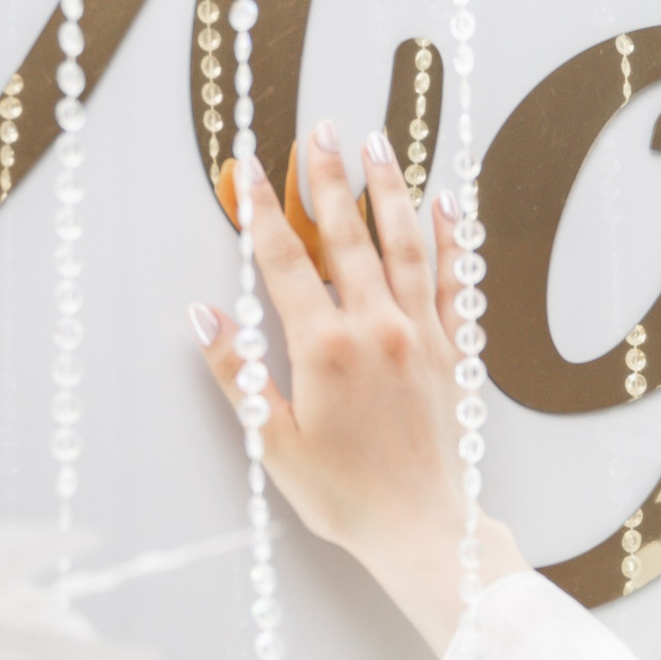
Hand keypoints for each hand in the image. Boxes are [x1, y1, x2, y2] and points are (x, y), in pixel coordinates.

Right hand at [189, 125, 526, 653]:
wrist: (423, 531)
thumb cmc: (345, 496)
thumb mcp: (273, 442)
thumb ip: (238, 372)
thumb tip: (204, 313)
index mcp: (326, 347)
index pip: (285, 261)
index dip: (263, 210)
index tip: (249, 167)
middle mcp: (378, 328)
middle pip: (347, 235)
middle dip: (329, 177)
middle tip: (319, 128)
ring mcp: (422, 335)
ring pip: (406, 244)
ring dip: (389, 189)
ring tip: (377, 142)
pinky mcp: (455, 352)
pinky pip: (455, 280)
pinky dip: (452, 239)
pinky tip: (447, 205)